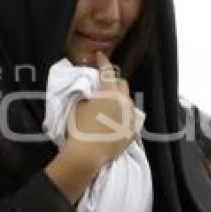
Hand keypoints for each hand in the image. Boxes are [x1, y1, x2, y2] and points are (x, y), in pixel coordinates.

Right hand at [46, 52, 138, 202]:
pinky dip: (125, 117)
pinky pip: (132, 120)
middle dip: (114, 82)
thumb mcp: (77, 106)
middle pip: (122, 85)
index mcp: (109, 93)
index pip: (107, 71)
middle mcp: (123, 102)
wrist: (86, 155)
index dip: (103, 62)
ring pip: (128, 102)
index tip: (100, 56)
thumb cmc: (78, 128)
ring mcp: (130, 118)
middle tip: (103, 86)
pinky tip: (117, 121)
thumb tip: (91, 91)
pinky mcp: (132, 133)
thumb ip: (87, 94)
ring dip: (120, 100)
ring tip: (109, 106)